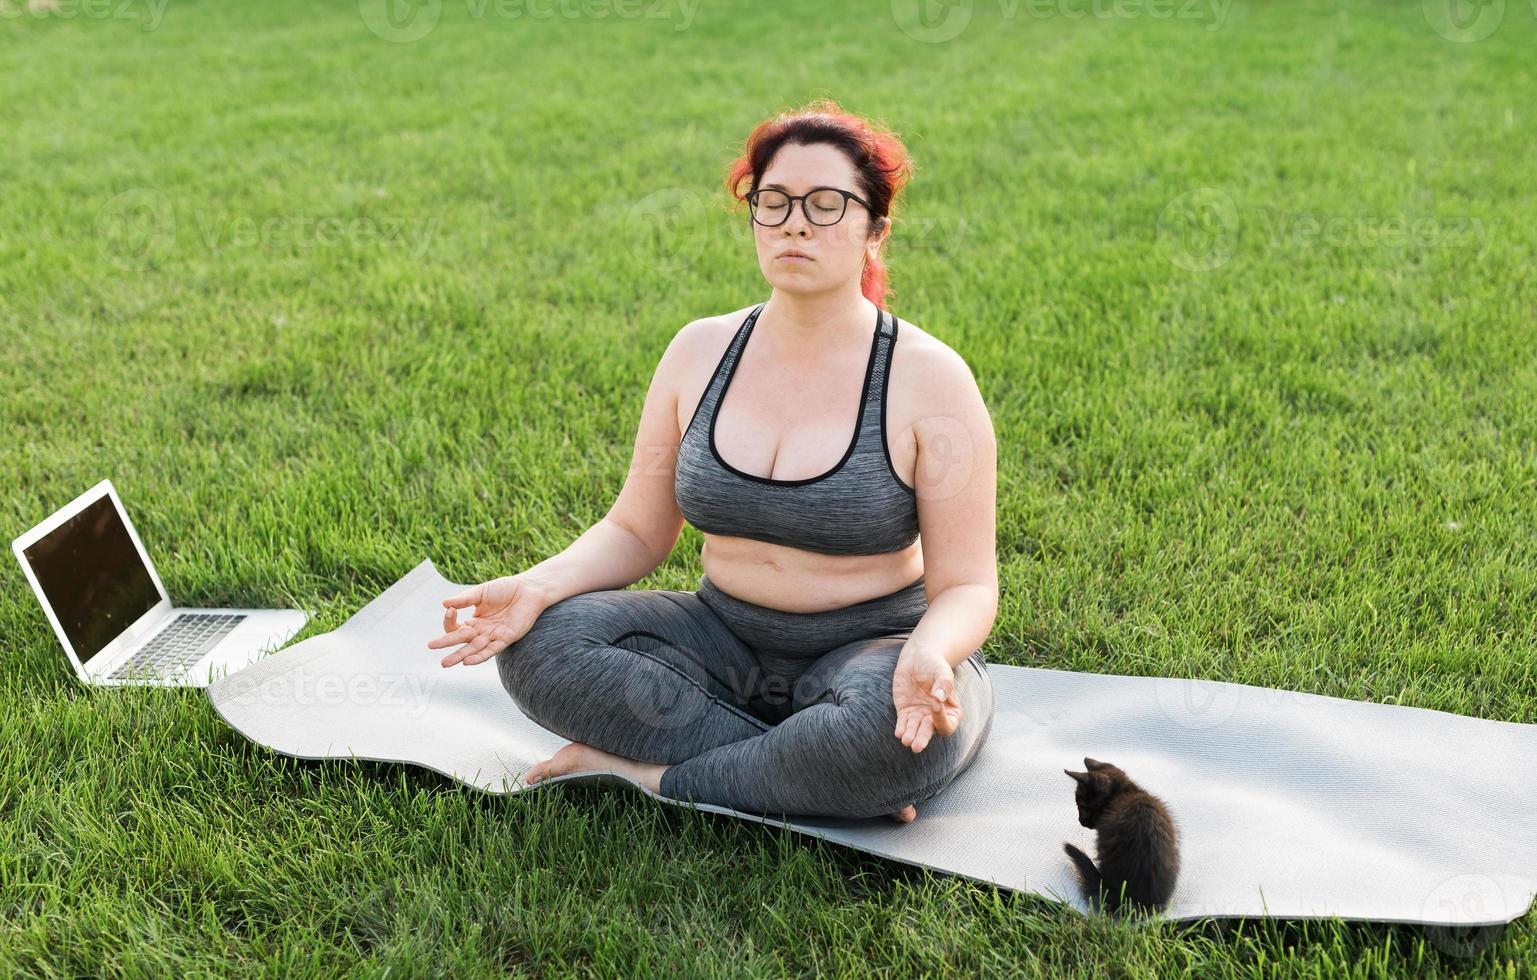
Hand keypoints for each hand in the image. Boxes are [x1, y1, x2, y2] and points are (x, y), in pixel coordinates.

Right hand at [428, 575, 549, 667]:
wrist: (529, 589)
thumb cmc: (505, 589)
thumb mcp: (481, 592)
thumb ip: (464, 599)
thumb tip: (444, 603)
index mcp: (474, 621)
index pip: (456, 627)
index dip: (449, 620)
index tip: (450, 610)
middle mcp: (482, 631)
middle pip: (461, 640)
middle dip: (446, 644)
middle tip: (431, 646)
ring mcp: (493, 636)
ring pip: (473, 649)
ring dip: (459, 656)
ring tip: (444, 663)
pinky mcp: (506, 638)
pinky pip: (491, 650)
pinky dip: (479, 657)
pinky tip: (467, 661)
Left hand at [890, 645, 961, 752]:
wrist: (917, 658)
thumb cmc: (934, 664)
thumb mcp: (942, 671)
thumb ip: (944, 684)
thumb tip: (939, 697)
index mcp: (951, 710)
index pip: (948, 723)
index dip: (942, 718)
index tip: (935, 704)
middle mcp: (935, 716)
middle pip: (930, 731)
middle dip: (922, 738)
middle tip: (916, 746)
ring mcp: (920, 715)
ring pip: (915, 729)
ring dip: (910, 735)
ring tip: (905, 740)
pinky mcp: (906, 712)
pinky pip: (903, 723)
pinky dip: (901, 728)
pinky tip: (899, 733)